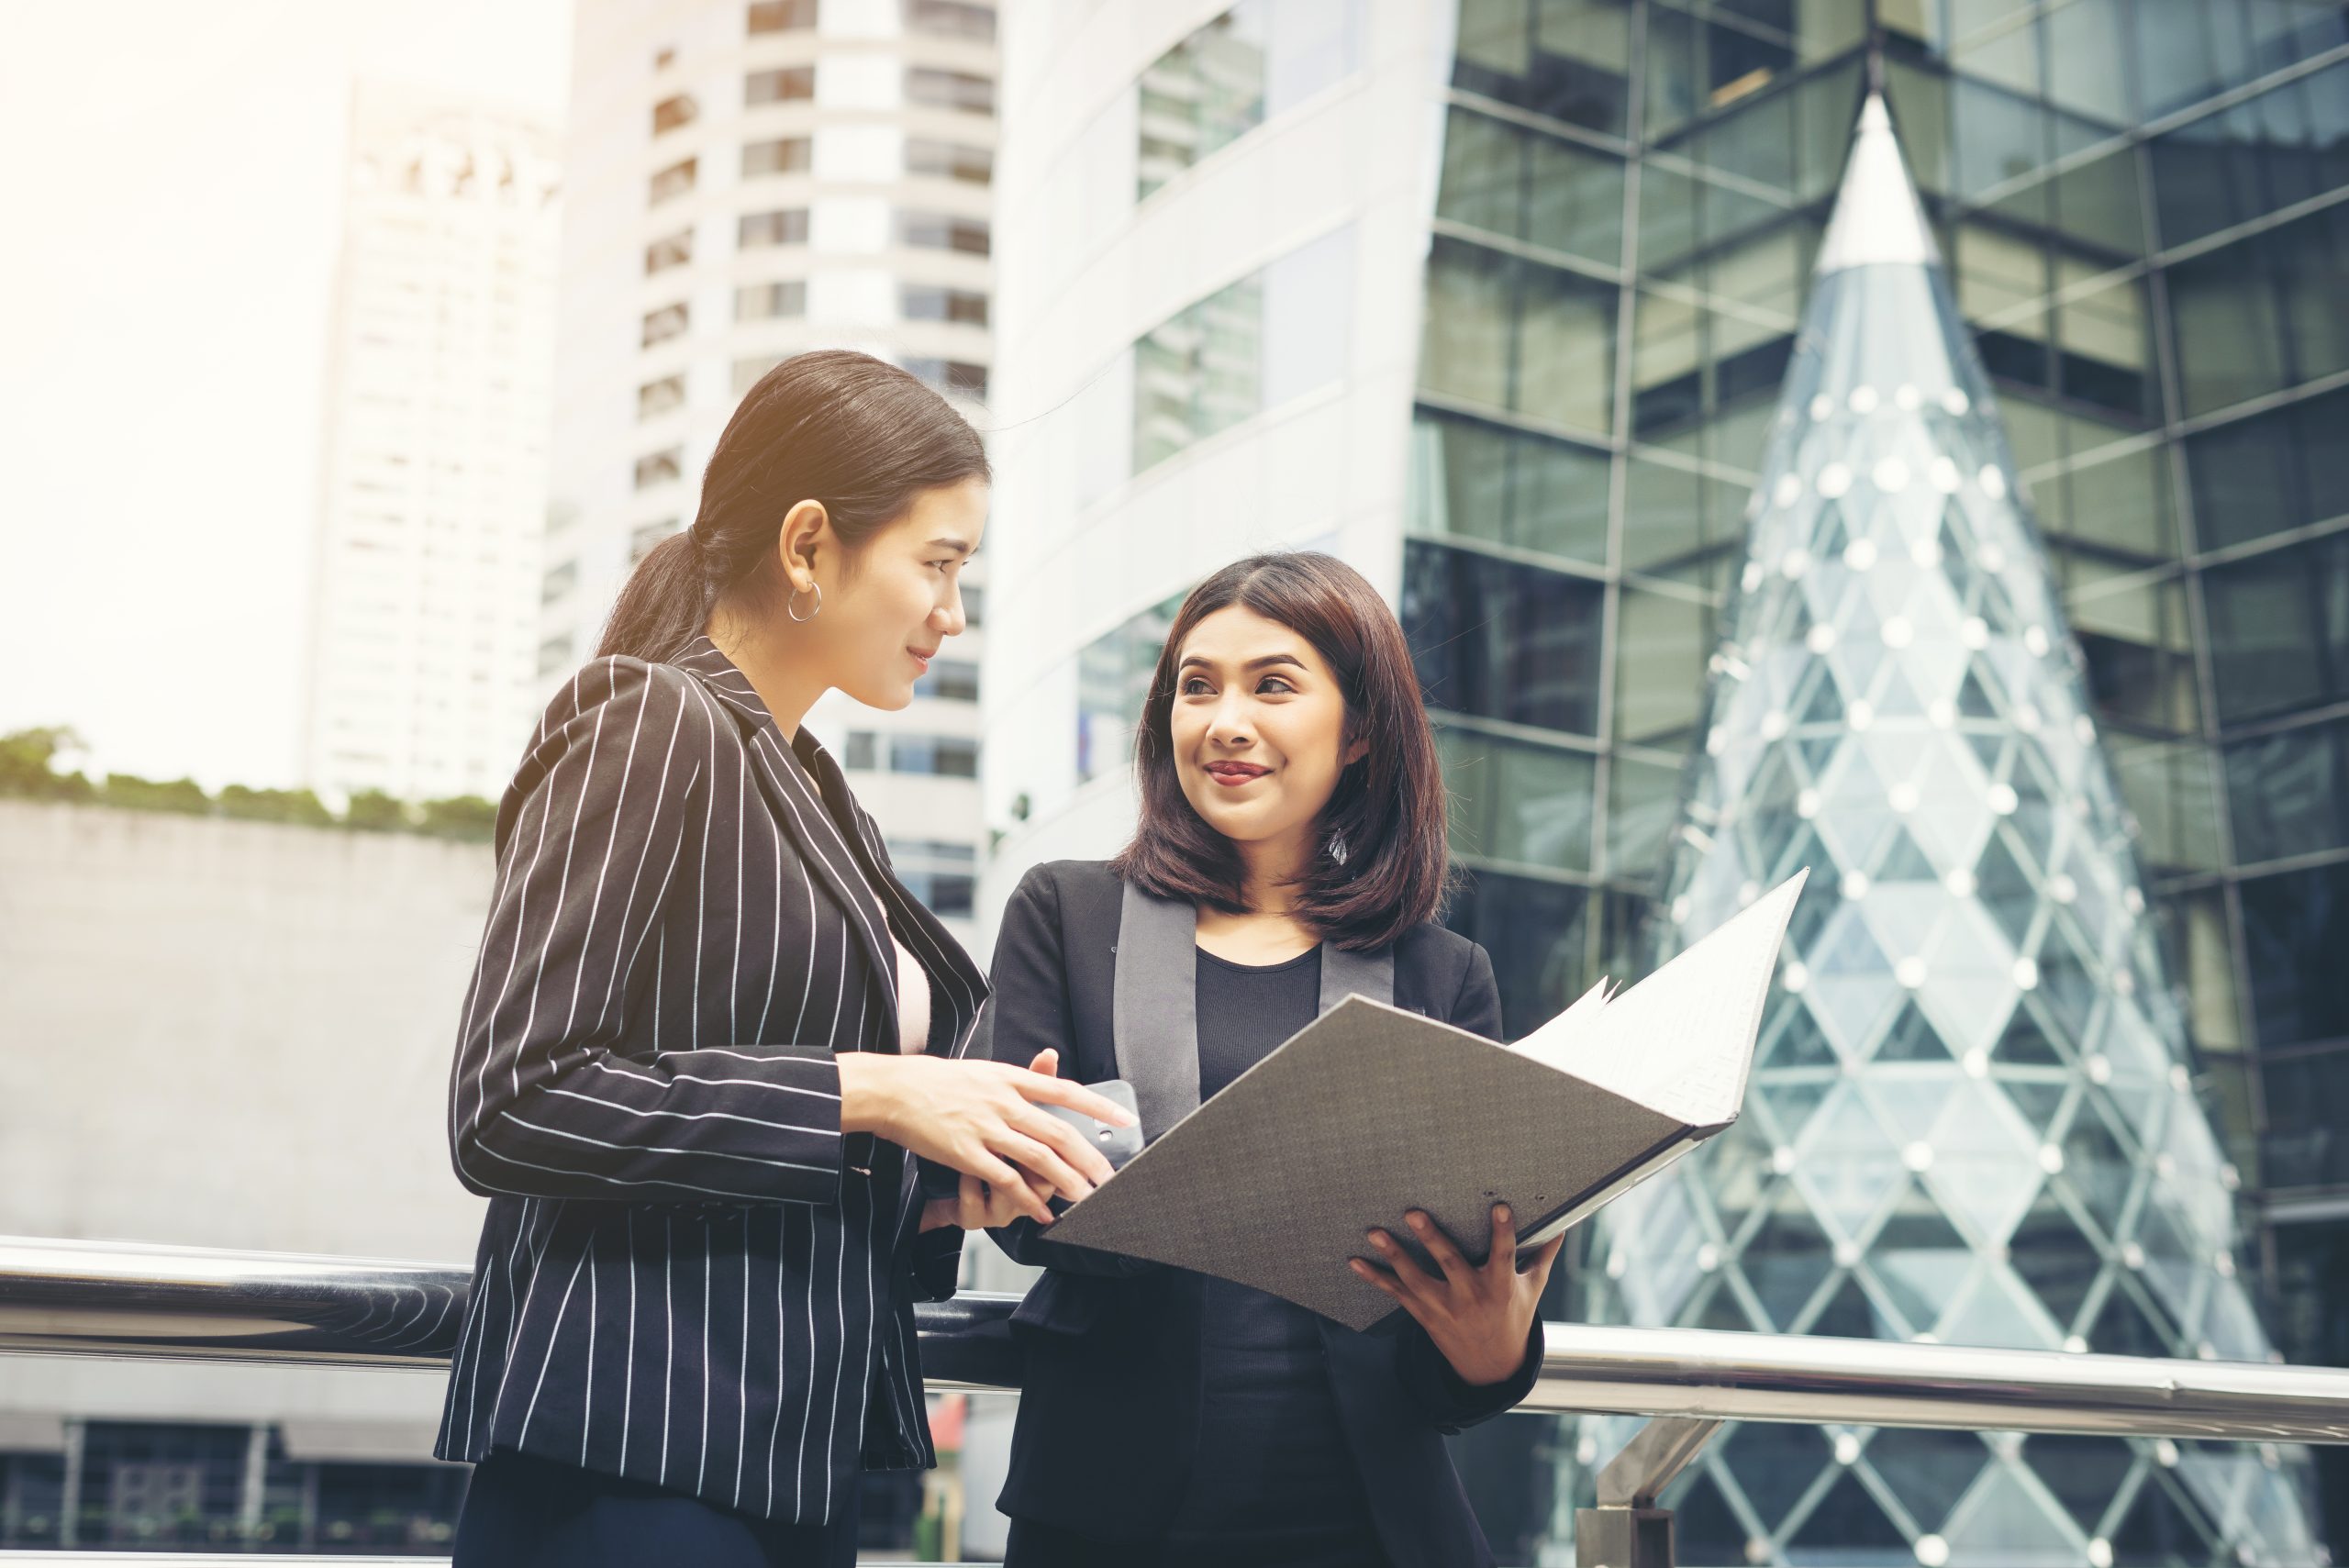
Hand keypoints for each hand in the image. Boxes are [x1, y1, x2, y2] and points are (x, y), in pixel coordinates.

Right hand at [840, 1047, 1127, 1224]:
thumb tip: (1049, 1065)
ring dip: (1066, 1182)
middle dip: (1089, 1158)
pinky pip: (1006, 1180)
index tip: (1125, 1119)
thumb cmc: (937, 1081)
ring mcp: (986, 1128)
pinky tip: (1041, 1212)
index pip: (1065, 1091)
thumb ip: (1018, 1077)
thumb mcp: (983, 1070)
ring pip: (1039, 1158)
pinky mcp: (967, 1153)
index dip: (1098, 1107)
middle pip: (1058, 1132)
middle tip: (1109, 1176)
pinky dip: (1027, 1199)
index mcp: (1010, 1079)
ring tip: (1085, 1197)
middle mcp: (1003, 1102)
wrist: (895, 1090)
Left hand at [1350, 1204, 1562, 1385]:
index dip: (1503, 1232)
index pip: (1504, 1255)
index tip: (1500, 1207)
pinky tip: (1355, 1261)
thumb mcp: (1533, 1290)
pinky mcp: (1424, 1313)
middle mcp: (1471, 1296)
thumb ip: (1544, 1256)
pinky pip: (1396, 1293)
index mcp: (1501, 1287)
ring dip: (1393, 1255)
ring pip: (1415, 1279)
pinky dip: (1374, 1278)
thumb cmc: (1513, 1318)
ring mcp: (1444, 1306)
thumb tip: (1565, 1225)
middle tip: (1413, 1213)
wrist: (1490, 1367)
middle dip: (1431, 1238)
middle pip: (1449, 1263)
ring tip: (1375, 1232)